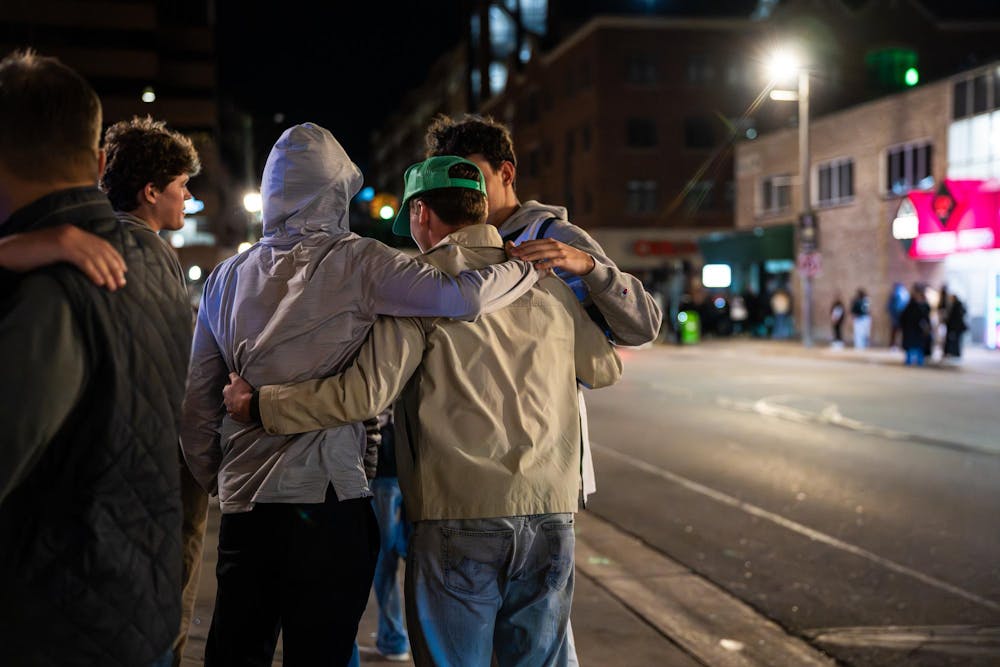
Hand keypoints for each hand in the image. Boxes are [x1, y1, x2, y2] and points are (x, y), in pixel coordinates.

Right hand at [0, 224, 126, 289]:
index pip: (101, 244)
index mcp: (73, 232)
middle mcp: (72, 232)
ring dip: (107, 273)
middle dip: (114, 267)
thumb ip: (72, 254)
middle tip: (122, 282)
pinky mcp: (60, 246)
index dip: (115, 257)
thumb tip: (91, 266)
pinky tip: (100, 282)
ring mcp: (66, 238)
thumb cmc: (30, 255)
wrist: (8, 251)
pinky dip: (94, 272)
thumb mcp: (55, 252)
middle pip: (101, 250)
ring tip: (113, 286)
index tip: (123, 270)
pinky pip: (83, 261)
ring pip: (95, 257)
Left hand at [223, 372, 254, 421]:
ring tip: (243, 403)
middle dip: (233, 396)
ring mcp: (230, 409)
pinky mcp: (234, 416)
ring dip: (235, 404)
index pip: (227, 387)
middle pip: (228, 397)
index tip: (238, 386)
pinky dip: (238, 412)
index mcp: (225, 391)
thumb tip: (230, 374)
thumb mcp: (238, 380)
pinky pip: (235, 413)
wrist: (248, 406)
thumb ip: (233, 376)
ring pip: (231, 405)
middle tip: (241, 394)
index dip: (232, 386)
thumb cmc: (243, 392)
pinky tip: (243, 410)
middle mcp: (225, 401)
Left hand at [507, 238, 595, 275]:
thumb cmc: (566, 257)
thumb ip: (541, 247)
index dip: (523, 246)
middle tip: (514, 254)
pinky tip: (537, 267)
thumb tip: (524, 243)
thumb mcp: (553, 249)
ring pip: (543, 253)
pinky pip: (553, 262)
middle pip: (537, 247)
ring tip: (522, 259)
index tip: (513, 249)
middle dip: (524, 250)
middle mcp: (554, 245)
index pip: (534, 242)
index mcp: (551, 242)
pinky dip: (544, 264)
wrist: (584, 261)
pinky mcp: (564, 260)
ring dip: (532, 256)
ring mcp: (560, 252)